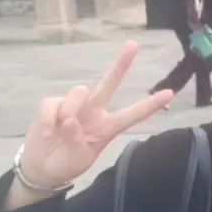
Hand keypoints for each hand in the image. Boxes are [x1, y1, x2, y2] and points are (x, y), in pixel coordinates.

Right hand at [20, 42, 172, 188]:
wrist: (41, 167)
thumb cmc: (66, 163)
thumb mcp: (78, 159)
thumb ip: (77, 142)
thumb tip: (70, 121)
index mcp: (107, 128)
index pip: (131, 115)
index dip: (149, 105)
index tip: (169, 93)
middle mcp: (94, 112)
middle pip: (109, 84)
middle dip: (121, 65)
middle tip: (133, 44)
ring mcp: (74, 106)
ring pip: (79, 91)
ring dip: (70, 109)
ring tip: (60, 130)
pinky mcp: (52, 104)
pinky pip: (52, 103)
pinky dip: (48, 119)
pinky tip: (47, 132)